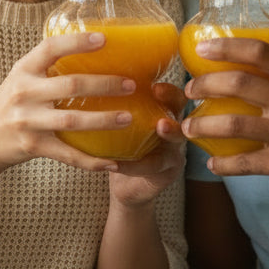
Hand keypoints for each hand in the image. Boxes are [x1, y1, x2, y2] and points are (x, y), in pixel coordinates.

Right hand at [0, 31, 133, 173]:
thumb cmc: (9, 104)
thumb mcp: (21, 78)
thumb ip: (47, 67)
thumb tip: (92, 47)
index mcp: (24, 70)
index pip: (51, 48)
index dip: (77, 42)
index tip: (104, 39)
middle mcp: (24, 92)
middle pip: (71, 86)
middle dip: (105, 84)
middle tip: (131, 84)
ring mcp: (27, 121)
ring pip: (73, 121)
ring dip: (104, 120)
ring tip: (128, 117)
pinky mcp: (32, 146)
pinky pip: (68, 155)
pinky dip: (91, 161)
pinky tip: (112, 162)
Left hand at [108, 83, 186, 206]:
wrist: (125, 186)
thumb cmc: (119, 147)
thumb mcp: (118, 125)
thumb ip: (114, 107)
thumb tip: (86, 82)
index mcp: (162, 112)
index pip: (171, 94)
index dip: (167, 90)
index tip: (154, 85)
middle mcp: (174, 128)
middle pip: (182, 108)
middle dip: (174, 102)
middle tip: (161, 96)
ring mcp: (175, 151)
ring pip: (177, 139)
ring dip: (170, 131)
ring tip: (160, 126)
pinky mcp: (169, 171)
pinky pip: (154, 165)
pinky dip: (134, 165)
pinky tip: (116, 164)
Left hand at [181, 37, 268, 207]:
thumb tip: (244, 64)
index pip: (260, 51)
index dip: (227, 46)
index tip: (202, 48)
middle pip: (239, 83)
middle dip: (205, 85)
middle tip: (189, 91)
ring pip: (233, 124)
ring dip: (203, 125)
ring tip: (188, 127)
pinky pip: (243, 162)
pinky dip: (223, 164)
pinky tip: (213, 163)